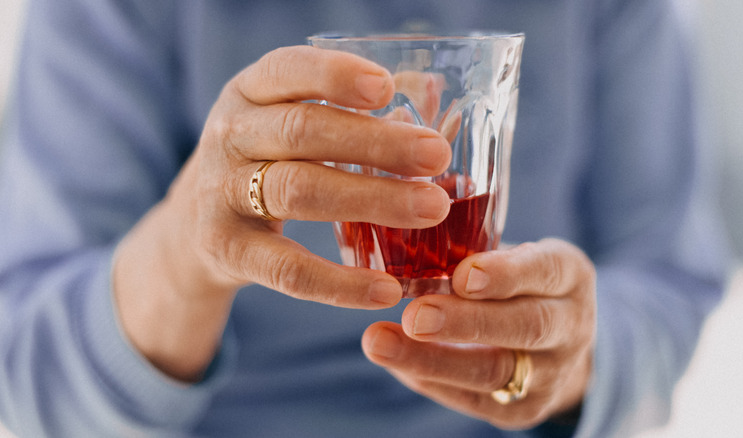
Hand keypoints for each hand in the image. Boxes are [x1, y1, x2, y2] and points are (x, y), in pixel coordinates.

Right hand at [113, 46, 452, 379]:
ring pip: (299, 191)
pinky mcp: (226, 250)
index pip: (287, 70)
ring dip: (372, 199)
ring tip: (432, 208)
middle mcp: (229, 135)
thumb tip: (428, 92)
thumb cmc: (265, 164)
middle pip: (304, 132)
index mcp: (248, 93)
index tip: (387, 89)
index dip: (334, 76)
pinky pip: (288, 270)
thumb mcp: (287, 125)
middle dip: (377, 143)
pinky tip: (387, 288)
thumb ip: (346, 110)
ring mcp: (221, 193)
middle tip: (437, 155)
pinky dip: (340, 283)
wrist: (192, 229)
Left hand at [362, 238, 595, 428]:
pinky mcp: (522, 410)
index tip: (462, 275)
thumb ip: (478, 246)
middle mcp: (571, 327)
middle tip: (414, 314)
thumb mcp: (516, 254)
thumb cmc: (518, 283)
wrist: (556, 346)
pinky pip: (471, 398)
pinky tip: (393, 360)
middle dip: (465, 322)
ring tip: (379, 342)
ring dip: (431, 359)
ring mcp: (550, 375)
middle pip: (524, 327)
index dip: (505, 275)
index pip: (545, 271)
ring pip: (492, 371)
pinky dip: (427, 377)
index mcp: (570, 275)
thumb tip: (409, 218)